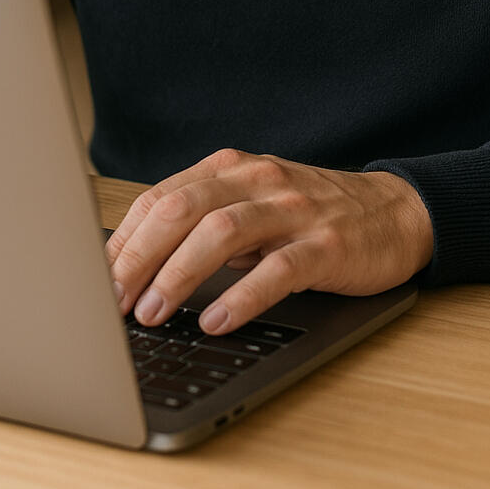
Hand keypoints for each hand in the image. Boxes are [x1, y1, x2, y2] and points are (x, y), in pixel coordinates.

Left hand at [105, 146, 433, 334]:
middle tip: (112, 302)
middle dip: (138, 257)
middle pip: (182, 209)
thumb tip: (133, 265)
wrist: (395, 212)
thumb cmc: (311, 215)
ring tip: (152, 312)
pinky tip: (217, 320)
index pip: (161, 197)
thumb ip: (203, 223)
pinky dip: (243, 294)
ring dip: (178, 274)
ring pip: (222, 232)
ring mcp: (294, 210)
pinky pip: (279, 268)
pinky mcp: (327, 244)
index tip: (94, 280)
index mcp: (233, 168)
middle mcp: (258, 181)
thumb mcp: (252, 207)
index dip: (124, 240)